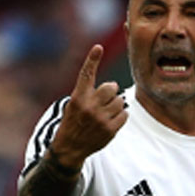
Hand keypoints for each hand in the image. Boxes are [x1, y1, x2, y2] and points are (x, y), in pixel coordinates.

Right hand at [49, 44, 128, 168]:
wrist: (69, 147)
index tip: (98, 47)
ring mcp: (100, 119)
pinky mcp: (110, 130)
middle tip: (104, 99)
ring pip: (120, 101)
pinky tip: (110, 121)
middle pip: (111, 87)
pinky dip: (120, 116)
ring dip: (116, 105)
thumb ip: (89, 93)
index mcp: (78, 98)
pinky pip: (125, 114)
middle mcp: (89, 107)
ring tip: (105, 113)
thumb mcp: (74, 104)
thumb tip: (114, 86)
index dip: (92, 60)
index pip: (86, 75)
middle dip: (111, 91)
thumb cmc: (73, 122)